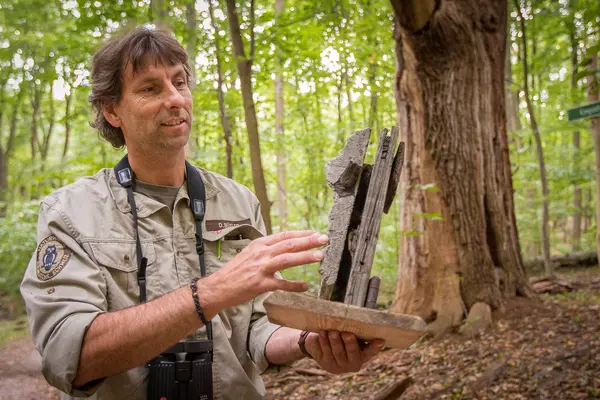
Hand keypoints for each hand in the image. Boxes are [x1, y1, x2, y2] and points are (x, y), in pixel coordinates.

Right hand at [200, 231, 327, 312]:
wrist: (218, 287)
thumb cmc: (235, 271)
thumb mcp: (250, 254)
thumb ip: (267, 249)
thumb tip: (285, 246)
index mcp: (259, 244)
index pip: (284, 235)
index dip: (302, 234)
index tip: (316, 233)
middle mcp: (261, 253)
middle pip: (288, 244)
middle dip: (308, 241)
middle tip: (324, 239)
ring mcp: (260, 268)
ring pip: (287, 260)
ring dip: (304, 257)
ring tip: (320, 256)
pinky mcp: (260, 284)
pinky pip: (281, 284)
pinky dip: (294, 285)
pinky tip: (305, 286)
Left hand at [304, 331, 383, 373]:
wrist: (325, 350)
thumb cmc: (344, 340)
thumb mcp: (353, 338)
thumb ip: (357, 332)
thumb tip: (361, 318)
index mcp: (362, 357)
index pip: (370, 352)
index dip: (375, 347)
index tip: (380, 340)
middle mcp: (350, 364)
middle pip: (351, 353)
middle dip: (349, 343)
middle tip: (346, 333)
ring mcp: (337, 365)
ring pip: (335, 352)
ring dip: (333, 341)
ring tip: (330, 332)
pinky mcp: (323, 362)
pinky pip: (322, 352)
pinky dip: (321, 342)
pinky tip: (320, 335)